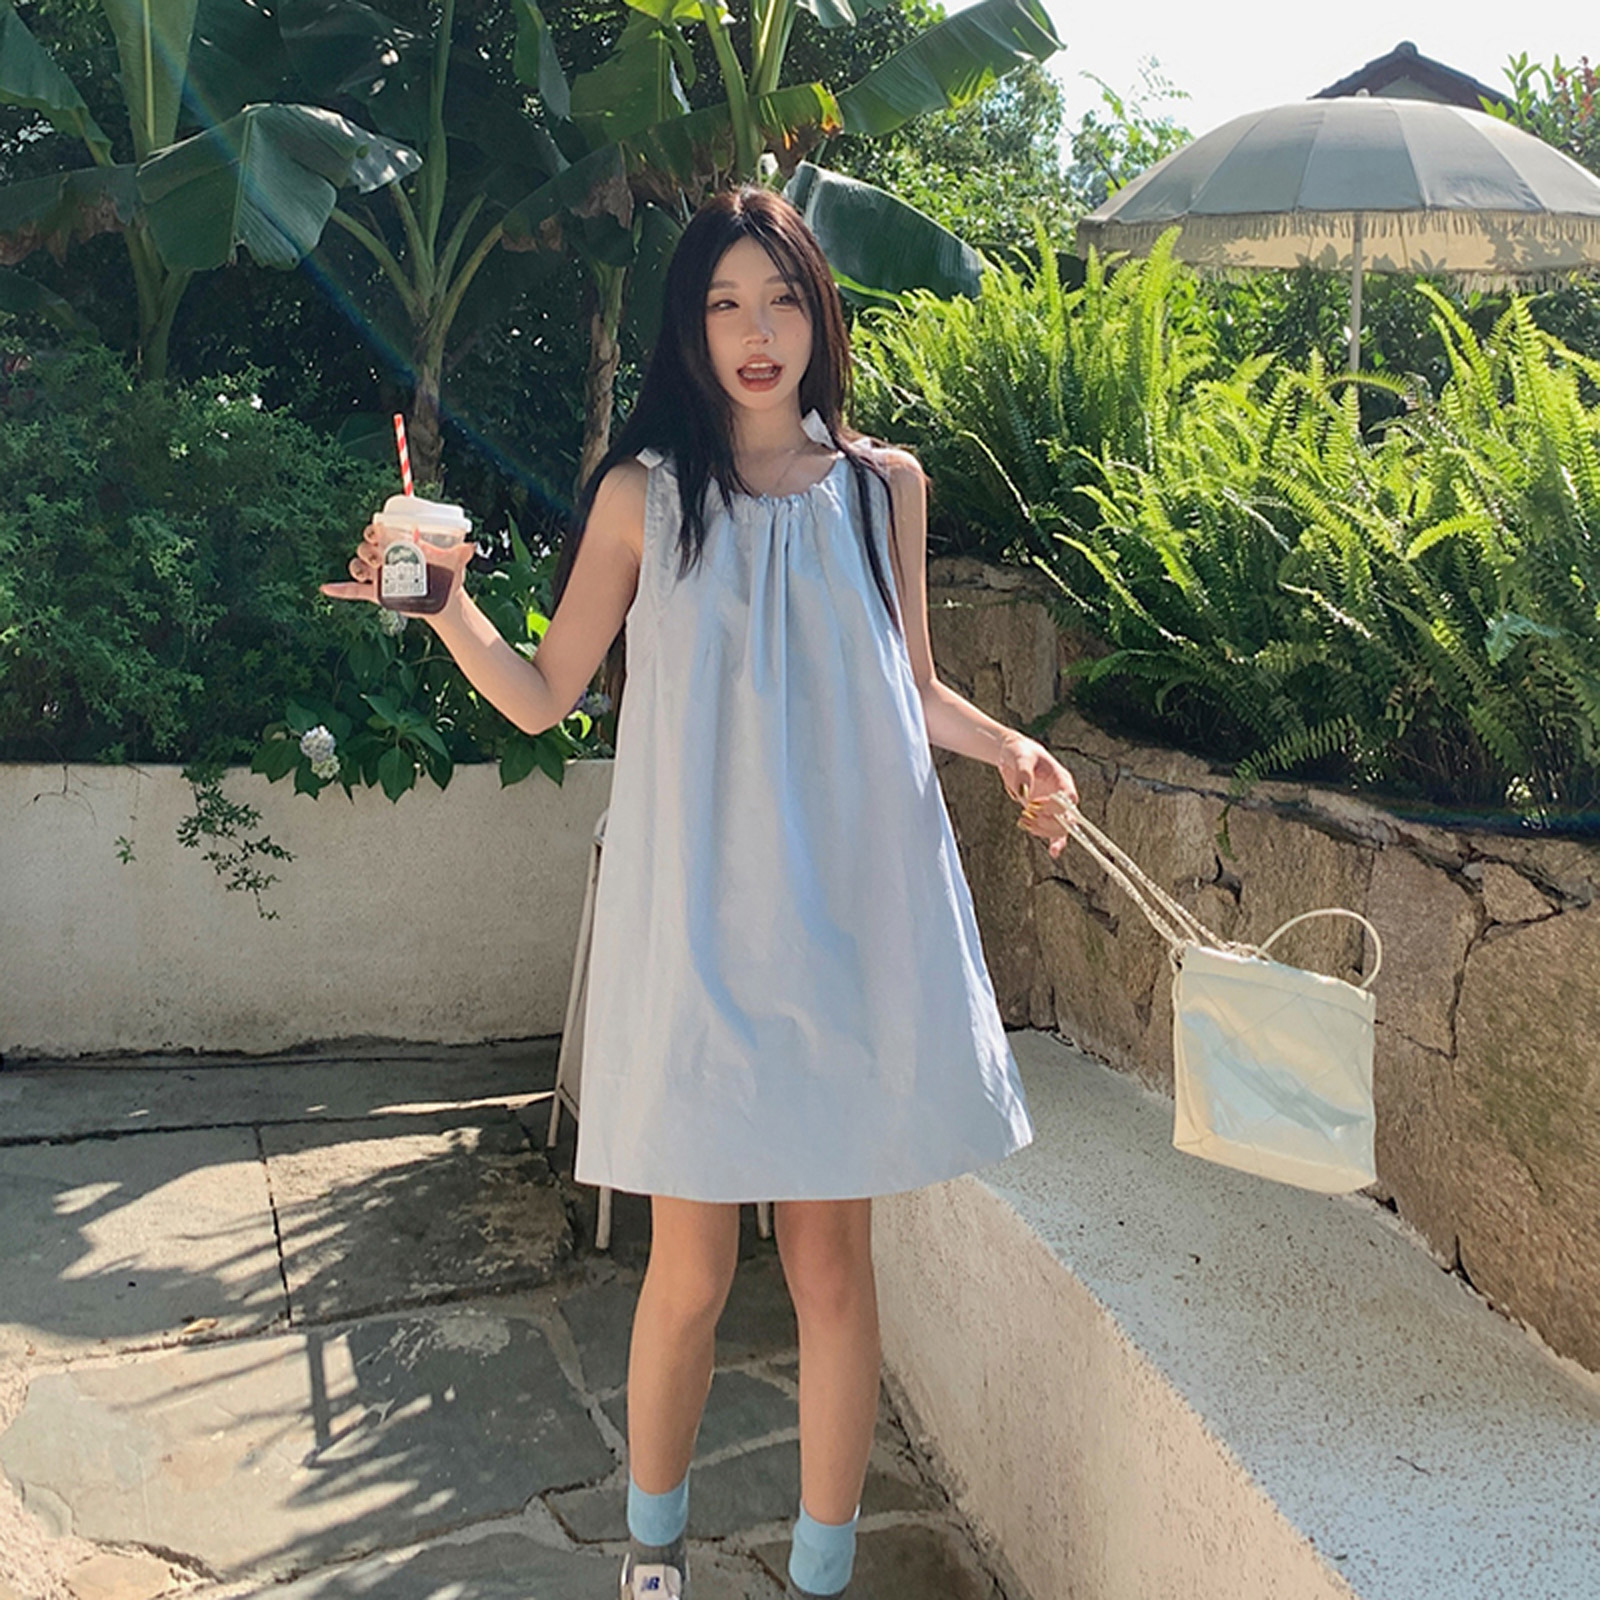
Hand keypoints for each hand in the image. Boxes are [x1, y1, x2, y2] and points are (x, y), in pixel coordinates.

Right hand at [319, 523, 474, 614]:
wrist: (445, 603)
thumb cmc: (448, 576)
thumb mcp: (454, 563)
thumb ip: (462, 554)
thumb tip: (472, 547)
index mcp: (399, 544)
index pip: (377, 531)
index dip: (372, 529)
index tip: (378, 532)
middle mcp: (385, 557)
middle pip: (365, 546)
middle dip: (367, 547)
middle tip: (380, 554)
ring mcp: (379, 575)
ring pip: (358, 565)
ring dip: (360, 566)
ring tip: (373, 572)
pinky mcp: (377, 593)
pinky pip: (353, 590)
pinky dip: (339, 589)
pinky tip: (326, 588)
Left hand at [998, 732, 1078, 858]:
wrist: (1013, 755)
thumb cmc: (1020, 751)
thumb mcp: (1020, 757)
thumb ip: (1023, 773)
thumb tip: (1024, 793)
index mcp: (1062, 779)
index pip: (1069, 798)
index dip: (1055, 806)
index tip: (1034, 804)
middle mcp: (1061, 795)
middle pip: (1068, 817)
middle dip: (1048, 821)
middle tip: (1026, 815)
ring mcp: (1053, 806)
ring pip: (1060, 827)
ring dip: (1043, 830)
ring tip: (1023, 821)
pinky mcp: (1044, 813)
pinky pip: (1053, 831)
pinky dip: (1052, 841)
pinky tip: (1053, 853)